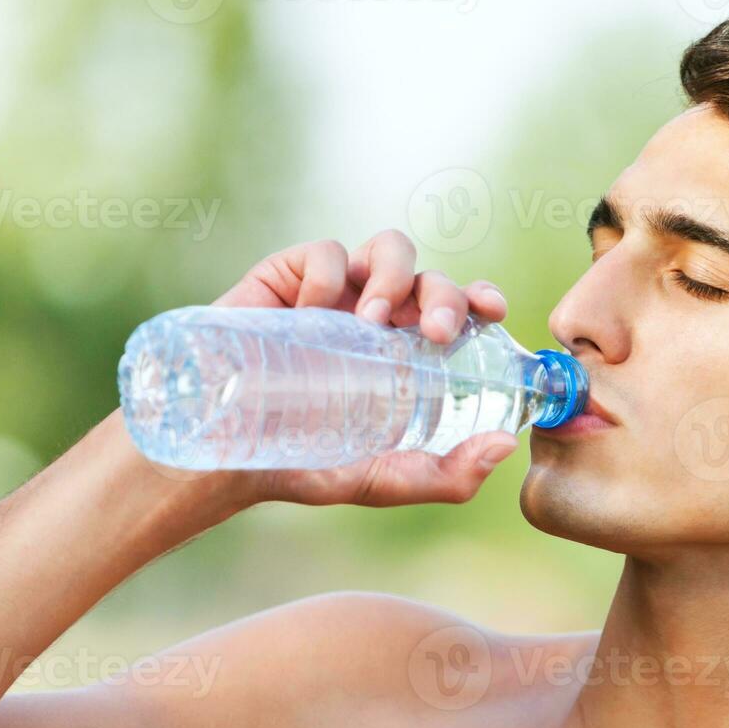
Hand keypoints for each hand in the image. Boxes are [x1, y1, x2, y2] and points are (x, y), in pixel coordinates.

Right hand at [203, 230, 518, 506]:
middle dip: (444, 296)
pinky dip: (330, 274)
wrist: (222, 456)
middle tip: (435, 335)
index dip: (480, 299)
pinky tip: (314, 313)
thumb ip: (448, 475)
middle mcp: (378, 317)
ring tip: (373, 323)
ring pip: (389, 248)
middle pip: (431, 279)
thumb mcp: (384, 479)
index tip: (491, 311)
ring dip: (395, 276)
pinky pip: (324, 252)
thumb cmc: (304, 465)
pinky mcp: (286, 278)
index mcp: (408, 353)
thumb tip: (506, 446)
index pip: (458, 310)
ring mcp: (335, 294)